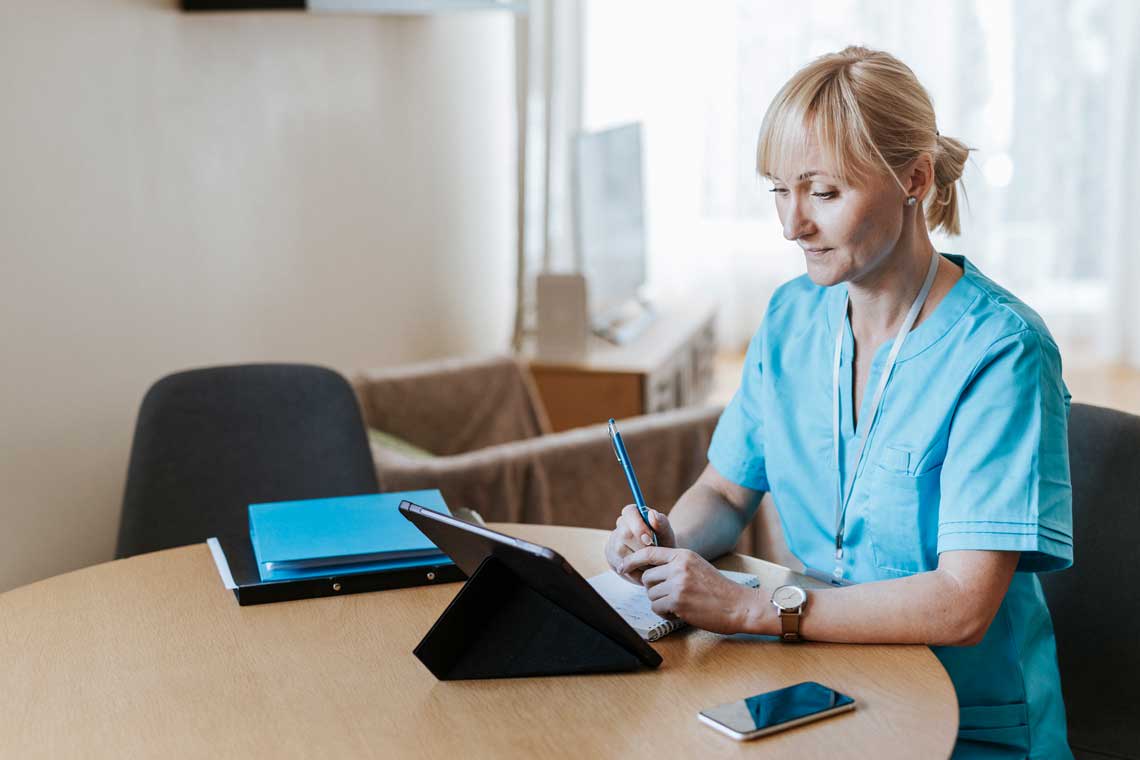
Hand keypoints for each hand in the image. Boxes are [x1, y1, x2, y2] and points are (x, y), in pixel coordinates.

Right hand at [604, 505, 675, 583]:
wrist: (660, 560)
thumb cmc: (664, 543)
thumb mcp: (666, 534)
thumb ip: (661, 523)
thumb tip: (652, 514)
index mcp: (633, 513)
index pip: (629, 512)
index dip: (638, 526)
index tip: (650, 539)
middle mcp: (620, 525)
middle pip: (625, 534)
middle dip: (642, 547)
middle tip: (654, 555)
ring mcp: (612, 541)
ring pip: (621, 551)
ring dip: (639, 561)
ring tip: (651, 564)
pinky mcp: (610, 557)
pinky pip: (620, 566)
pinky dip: (634, 571)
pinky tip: (644, 570)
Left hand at [620, 546, 766, 634]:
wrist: (739, 605)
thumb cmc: (718, 589)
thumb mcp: (697, 566)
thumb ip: (676, 564)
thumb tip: (649, 571)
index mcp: (683, 555)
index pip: (649, 552)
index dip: (633, 560)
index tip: (623, 567)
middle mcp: (679, 566)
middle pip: (646, 577)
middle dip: (652, 588)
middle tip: (667, 595)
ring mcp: (678, 584)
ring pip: (650, 594)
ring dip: (660, 602)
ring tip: (679, 604)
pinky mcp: (678, 601)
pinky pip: (657, 608)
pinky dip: (665, 613)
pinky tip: (680, 612)